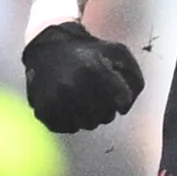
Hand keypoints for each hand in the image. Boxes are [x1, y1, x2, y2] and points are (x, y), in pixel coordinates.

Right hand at [21, 21, 143, 133]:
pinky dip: (71, 120)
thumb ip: (133, 76)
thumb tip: (126, 106)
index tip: (116, 93)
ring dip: (89, 115)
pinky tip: (69, 105)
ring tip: (83, 98)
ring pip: (87, 125)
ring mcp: (56, 99)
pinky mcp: (43, 110)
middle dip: (106, 107)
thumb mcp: (117, 52)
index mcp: (94, 69)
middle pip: (106, 117)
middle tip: (97, 93)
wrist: (48, 47)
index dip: (123, 99)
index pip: (123, 102)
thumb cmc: (88, 51)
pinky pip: (68, 128)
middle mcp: (73, 85)